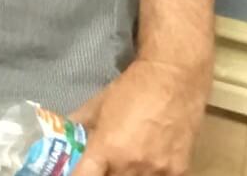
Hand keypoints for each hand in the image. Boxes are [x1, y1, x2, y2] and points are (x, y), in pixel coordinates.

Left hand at [70, 57, 210, 175]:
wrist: (173, 79)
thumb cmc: (132, 88)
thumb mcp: (98, 104)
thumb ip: (82, 124)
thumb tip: (67, 132)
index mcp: (107, 148)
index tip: (77, 172)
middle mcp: (131, 165)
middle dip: (104, 173)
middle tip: (104, 162)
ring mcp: (158, 171)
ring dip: (127, 174)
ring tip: (126, 162)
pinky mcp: (179, 170)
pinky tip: (148, 166)